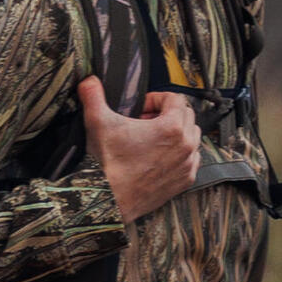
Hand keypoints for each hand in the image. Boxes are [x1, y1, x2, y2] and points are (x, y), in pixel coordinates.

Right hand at [81, 74, 200, 221]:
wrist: (108, 200)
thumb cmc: (107, 164)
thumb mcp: (98, 122)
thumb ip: (94, 96)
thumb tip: (89, 81)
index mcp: (171, 127)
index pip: (176, 98)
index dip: (156, 99)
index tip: (141, 108)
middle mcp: (185, 145)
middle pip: (187, 116)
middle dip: (167, 114)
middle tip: (144, 122)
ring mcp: (187, 164)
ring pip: (192, 137)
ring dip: (176, 133)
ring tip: (152, 139)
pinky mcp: (184, 181)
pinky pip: (191, 159)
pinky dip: (180, 154)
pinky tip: (158, 157)